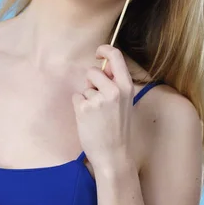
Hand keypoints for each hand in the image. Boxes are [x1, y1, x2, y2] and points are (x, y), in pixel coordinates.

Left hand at [72, 45, 134, 170]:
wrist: (113, 154)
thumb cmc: (117, 129)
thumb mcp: (125, 103)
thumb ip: (115, 84)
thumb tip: (103, 67)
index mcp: (126, 87)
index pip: (116, 55)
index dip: (104, 50)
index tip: (98, 54)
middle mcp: (113, 90)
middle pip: (92, 71)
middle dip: (91, 82)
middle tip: (98, 100)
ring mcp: (98, 99)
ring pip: (84, 88)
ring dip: (87, 98)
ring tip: (97, 115)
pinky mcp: (84, 108)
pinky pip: (76, 98)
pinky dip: (79, 106)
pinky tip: (89, 119)